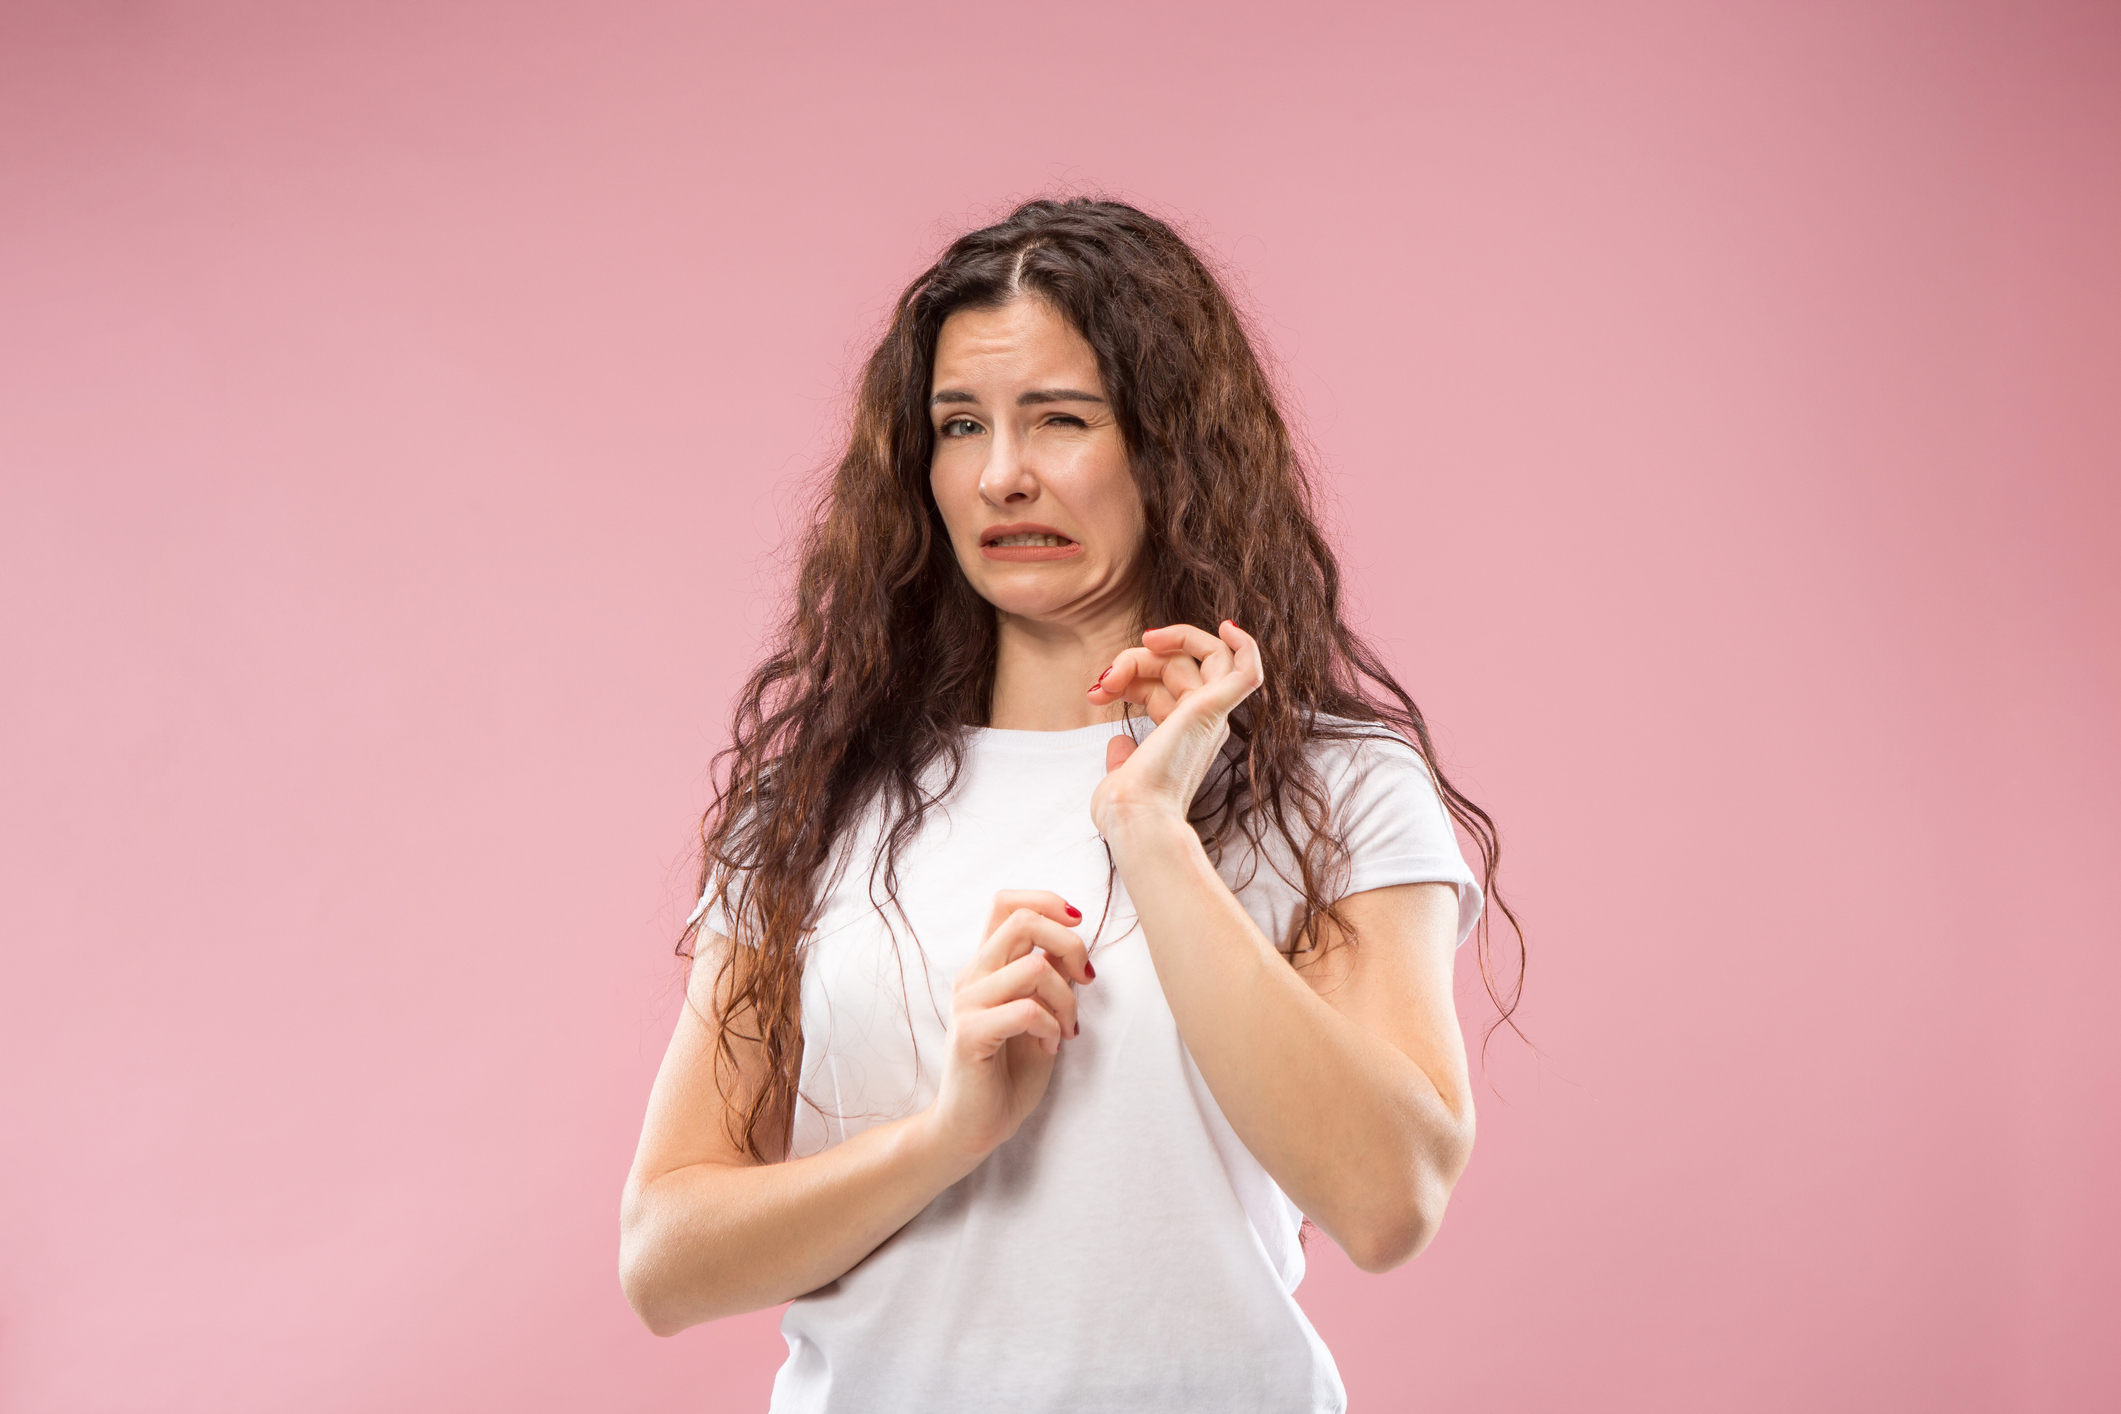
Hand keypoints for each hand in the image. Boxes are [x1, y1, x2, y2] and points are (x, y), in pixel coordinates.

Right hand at [927, 891, 1095, 1159]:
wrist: (973, 1126)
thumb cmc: (1008, 1072)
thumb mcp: (1040, 1014)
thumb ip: (1048, 978)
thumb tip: (1069, 947)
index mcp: (987, 965)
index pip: (1007, 902)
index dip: (1047, 901)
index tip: (1078, 929)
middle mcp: (972, 975)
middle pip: (1022, 920)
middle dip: (1070, 944)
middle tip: (1086, 979)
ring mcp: (968, 1003)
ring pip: (1034, 967)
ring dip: (1066, 997)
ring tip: (1067, 1027)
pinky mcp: (970, 1034)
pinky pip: (1027, 1010)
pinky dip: (1052, 1025)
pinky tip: (1050, 1043)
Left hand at [1086, 621, 1264, 838]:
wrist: (1136, 819)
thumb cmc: (1126, 810)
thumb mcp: (1120, 775)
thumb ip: (1123, 757)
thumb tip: (1119, 741)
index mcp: (1185, 735)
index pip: (1165, 684)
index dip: (1131, 675)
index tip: (1097, 692)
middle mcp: (1205, 723)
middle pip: (1180, 664)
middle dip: (1135, 660)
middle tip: (1103, 683)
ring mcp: (1212, 715)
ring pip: (1202, 655)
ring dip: (1160, 646)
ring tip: (1122, 663)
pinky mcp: (1213, 709)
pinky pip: (1246, 669)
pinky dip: (1244, 645)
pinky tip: (1228, 626)